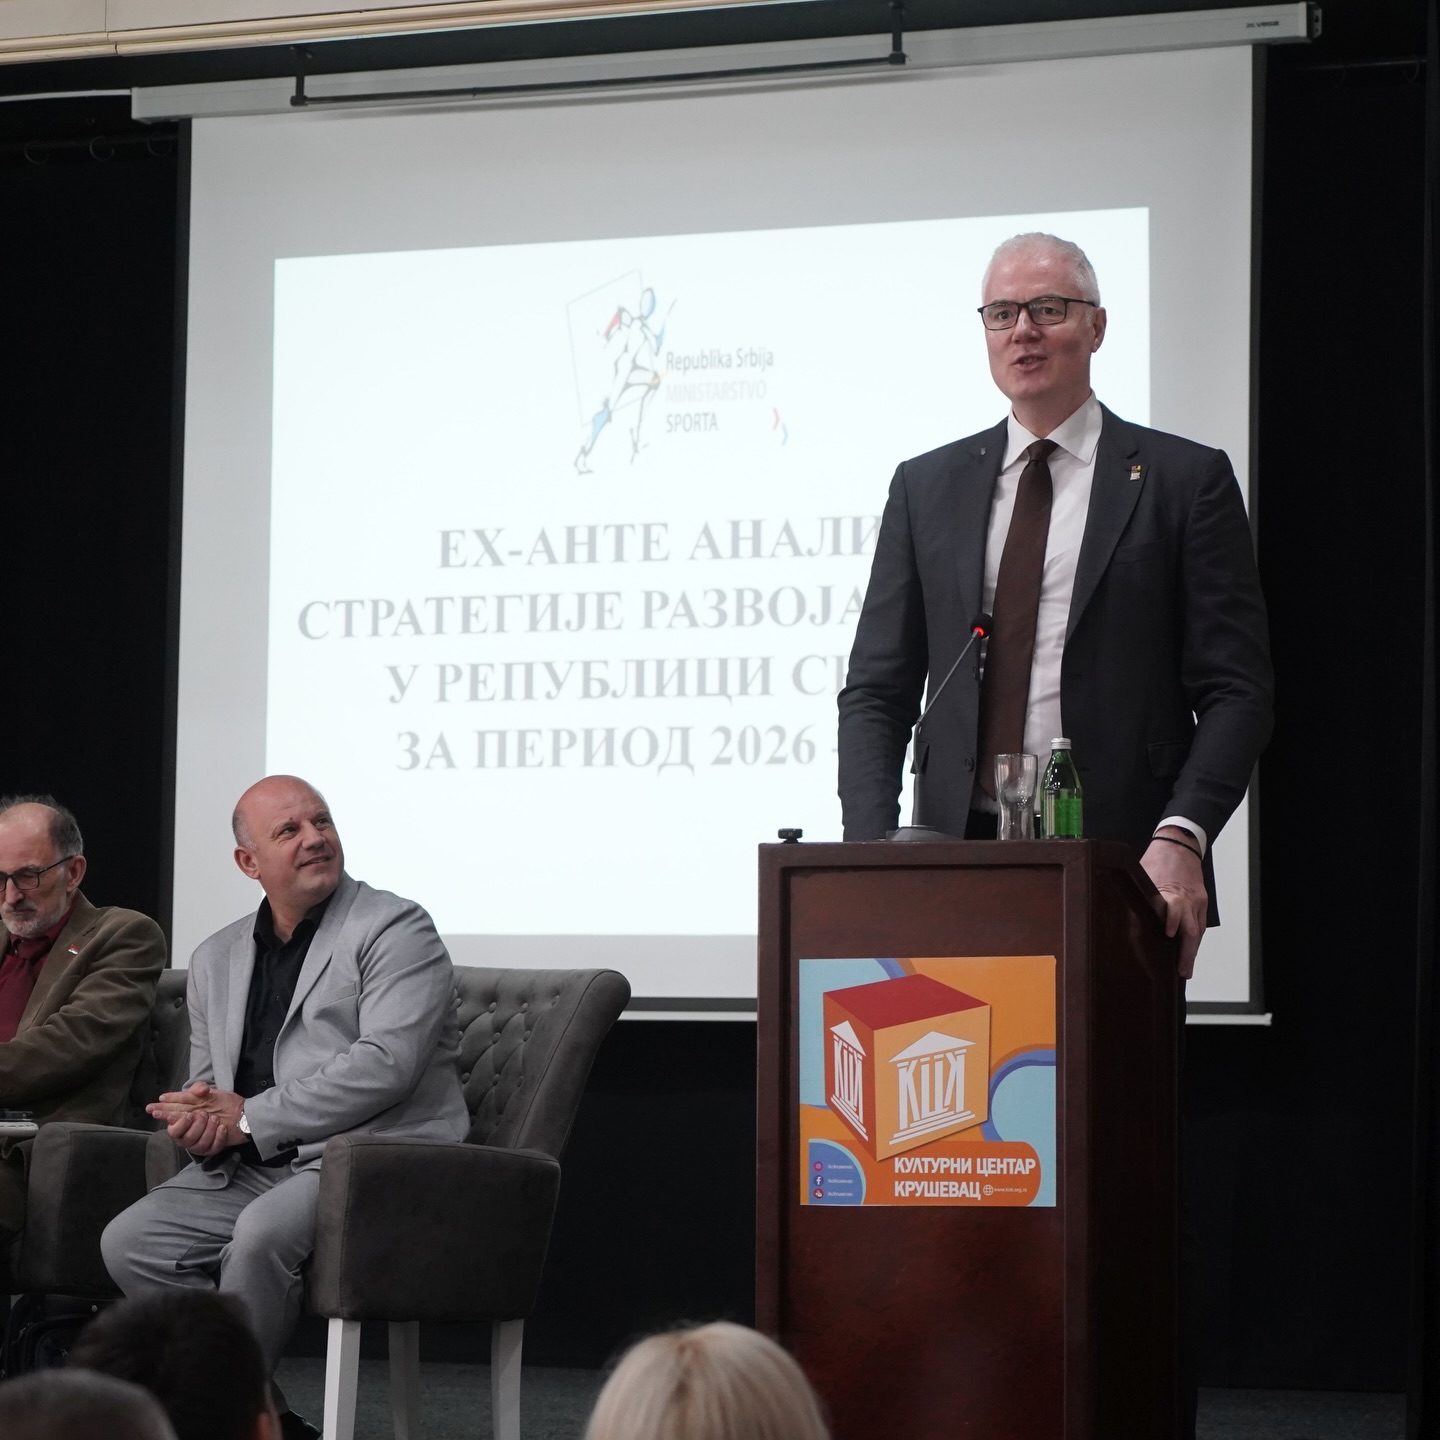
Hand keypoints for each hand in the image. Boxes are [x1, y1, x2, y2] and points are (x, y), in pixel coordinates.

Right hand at [147, 1081, 246, 1155]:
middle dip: (194, 1125)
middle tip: (203, 1114)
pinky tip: (222, 1128)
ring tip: (215, 1119)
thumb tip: (200, 1090)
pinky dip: (219, 1137)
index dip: (167, 1121)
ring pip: (198, 1144)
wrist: (239, 1112)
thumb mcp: (208, 1092)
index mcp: (182, 1124)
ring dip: (208, 1130)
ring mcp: (200, 1144)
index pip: (170, 1126)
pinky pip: (213, 1148)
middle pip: (183, 1138)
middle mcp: (189, 1136)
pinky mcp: (213, 1148)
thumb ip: (199, 1088)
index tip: (172, 1114)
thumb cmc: (219, 1103)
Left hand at [1140, 828, 1207, 979]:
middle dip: (1187, 951)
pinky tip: (1189, 953)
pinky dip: (1195, 939)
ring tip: (1185, 969)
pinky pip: (1200, 924)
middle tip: (1182, 970)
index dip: (1172, 919)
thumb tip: (1124, 916)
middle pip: (1191, 928)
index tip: (1168, 933)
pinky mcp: (1201, 902)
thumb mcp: (1143, 875)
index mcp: (1172, 890)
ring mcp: (1197, 901)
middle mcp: (1188, 898)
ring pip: (1197, 930)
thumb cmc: (1158, 859)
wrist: (1180, 843)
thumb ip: (1139, 895)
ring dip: (1192, 951)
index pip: (1174, 908)